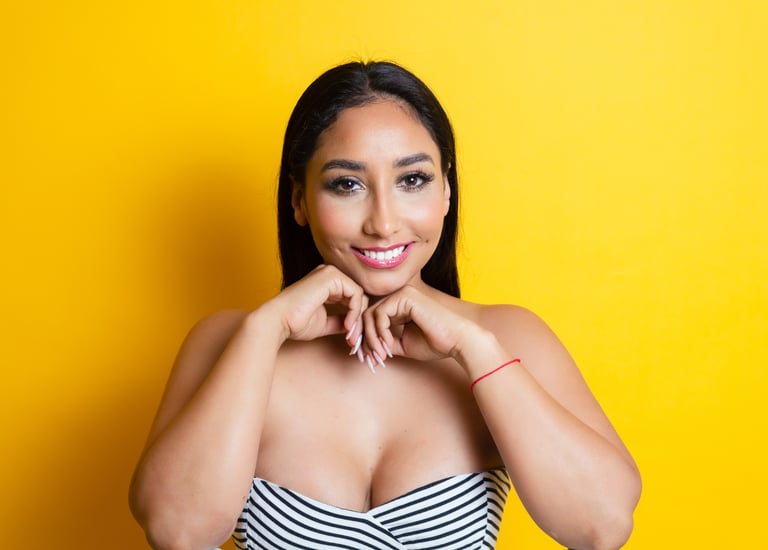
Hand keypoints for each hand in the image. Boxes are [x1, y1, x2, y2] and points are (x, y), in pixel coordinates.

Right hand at [269, 265, 367, 344]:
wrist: (278, 321)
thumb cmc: (295, 323)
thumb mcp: (324, 322)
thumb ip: (340, 321)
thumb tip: (354, 326)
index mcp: (325, 283)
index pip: (351, 297)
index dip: (354, 318)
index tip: (350, 338)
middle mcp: (328, 274)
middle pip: (357, 296)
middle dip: (358, 319)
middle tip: (353, 339)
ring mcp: (330, 273)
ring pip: (359, 295)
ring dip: (357, 318)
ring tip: (350, 334)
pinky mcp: (332, 276)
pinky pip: (356, 294)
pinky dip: (355, 312)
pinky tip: (347, 325)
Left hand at [360, 285, 479, 364]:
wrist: (457, 341)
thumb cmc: (435, 344)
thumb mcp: (403, 344)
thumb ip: (385, 342)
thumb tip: (366, 348)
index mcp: (399, 306)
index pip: (372, 319)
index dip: (366, 338)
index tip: (368, 356)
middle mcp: (399, 297)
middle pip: (367, 315)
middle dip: (365, 338)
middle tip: (369, 357)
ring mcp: (402, 294)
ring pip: (370, 314)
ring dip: (371, 337)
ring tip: (380, 354)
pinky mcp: (405, 296)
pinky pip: (380, 313)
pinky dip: (379, 331)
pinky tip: (388, 344)